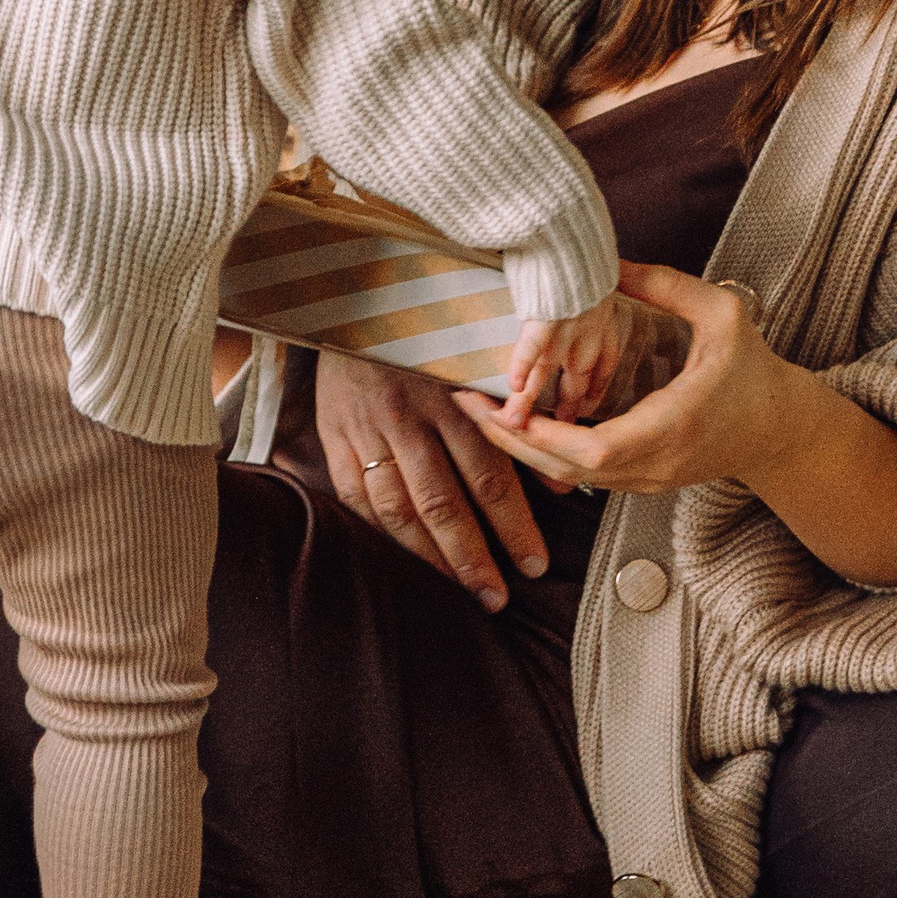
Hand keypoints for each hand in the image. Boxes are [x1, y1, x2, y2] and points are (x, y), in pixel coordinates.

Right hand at [311, 350, 553, 613]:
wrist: (354, 300)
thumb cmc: (431, 335)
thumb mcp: (477, 362)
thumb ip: (517, 420)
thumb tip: (561, 483)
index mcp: (451, 397)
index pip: (488, 473)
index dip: (514, 523)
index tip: (535, 564)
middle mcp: (408, 418)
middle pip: (444, 501)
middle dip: (473, 556)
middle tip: (498, 597)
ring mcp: (366, 431)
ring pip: (399, 508)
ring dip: (431, 557)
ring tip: (457, 591)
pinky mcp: (335, 438)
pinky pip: (357, 498)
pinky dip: (381, 534)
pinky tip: (406, 561)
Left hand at [464, 262, 786, 498]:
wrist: (780, 430)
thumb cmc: (754, 370)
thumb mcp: (722, 313)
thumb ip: (667, 286)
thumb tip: (611, 263)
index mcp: (673, 424)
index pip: (597, 450)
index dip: (544, 435)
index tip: (507, 407)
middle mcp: (656, 463)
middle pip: (568, 471)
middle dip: (512, 442)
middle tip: (467, 404)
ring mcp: (649, 480)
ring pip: (571, 479)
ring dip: (523, 448)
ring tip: (482, 412)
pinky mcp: (643, 481)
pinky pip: (584, 476)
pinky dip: (547, 453)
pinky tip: (520, 424)